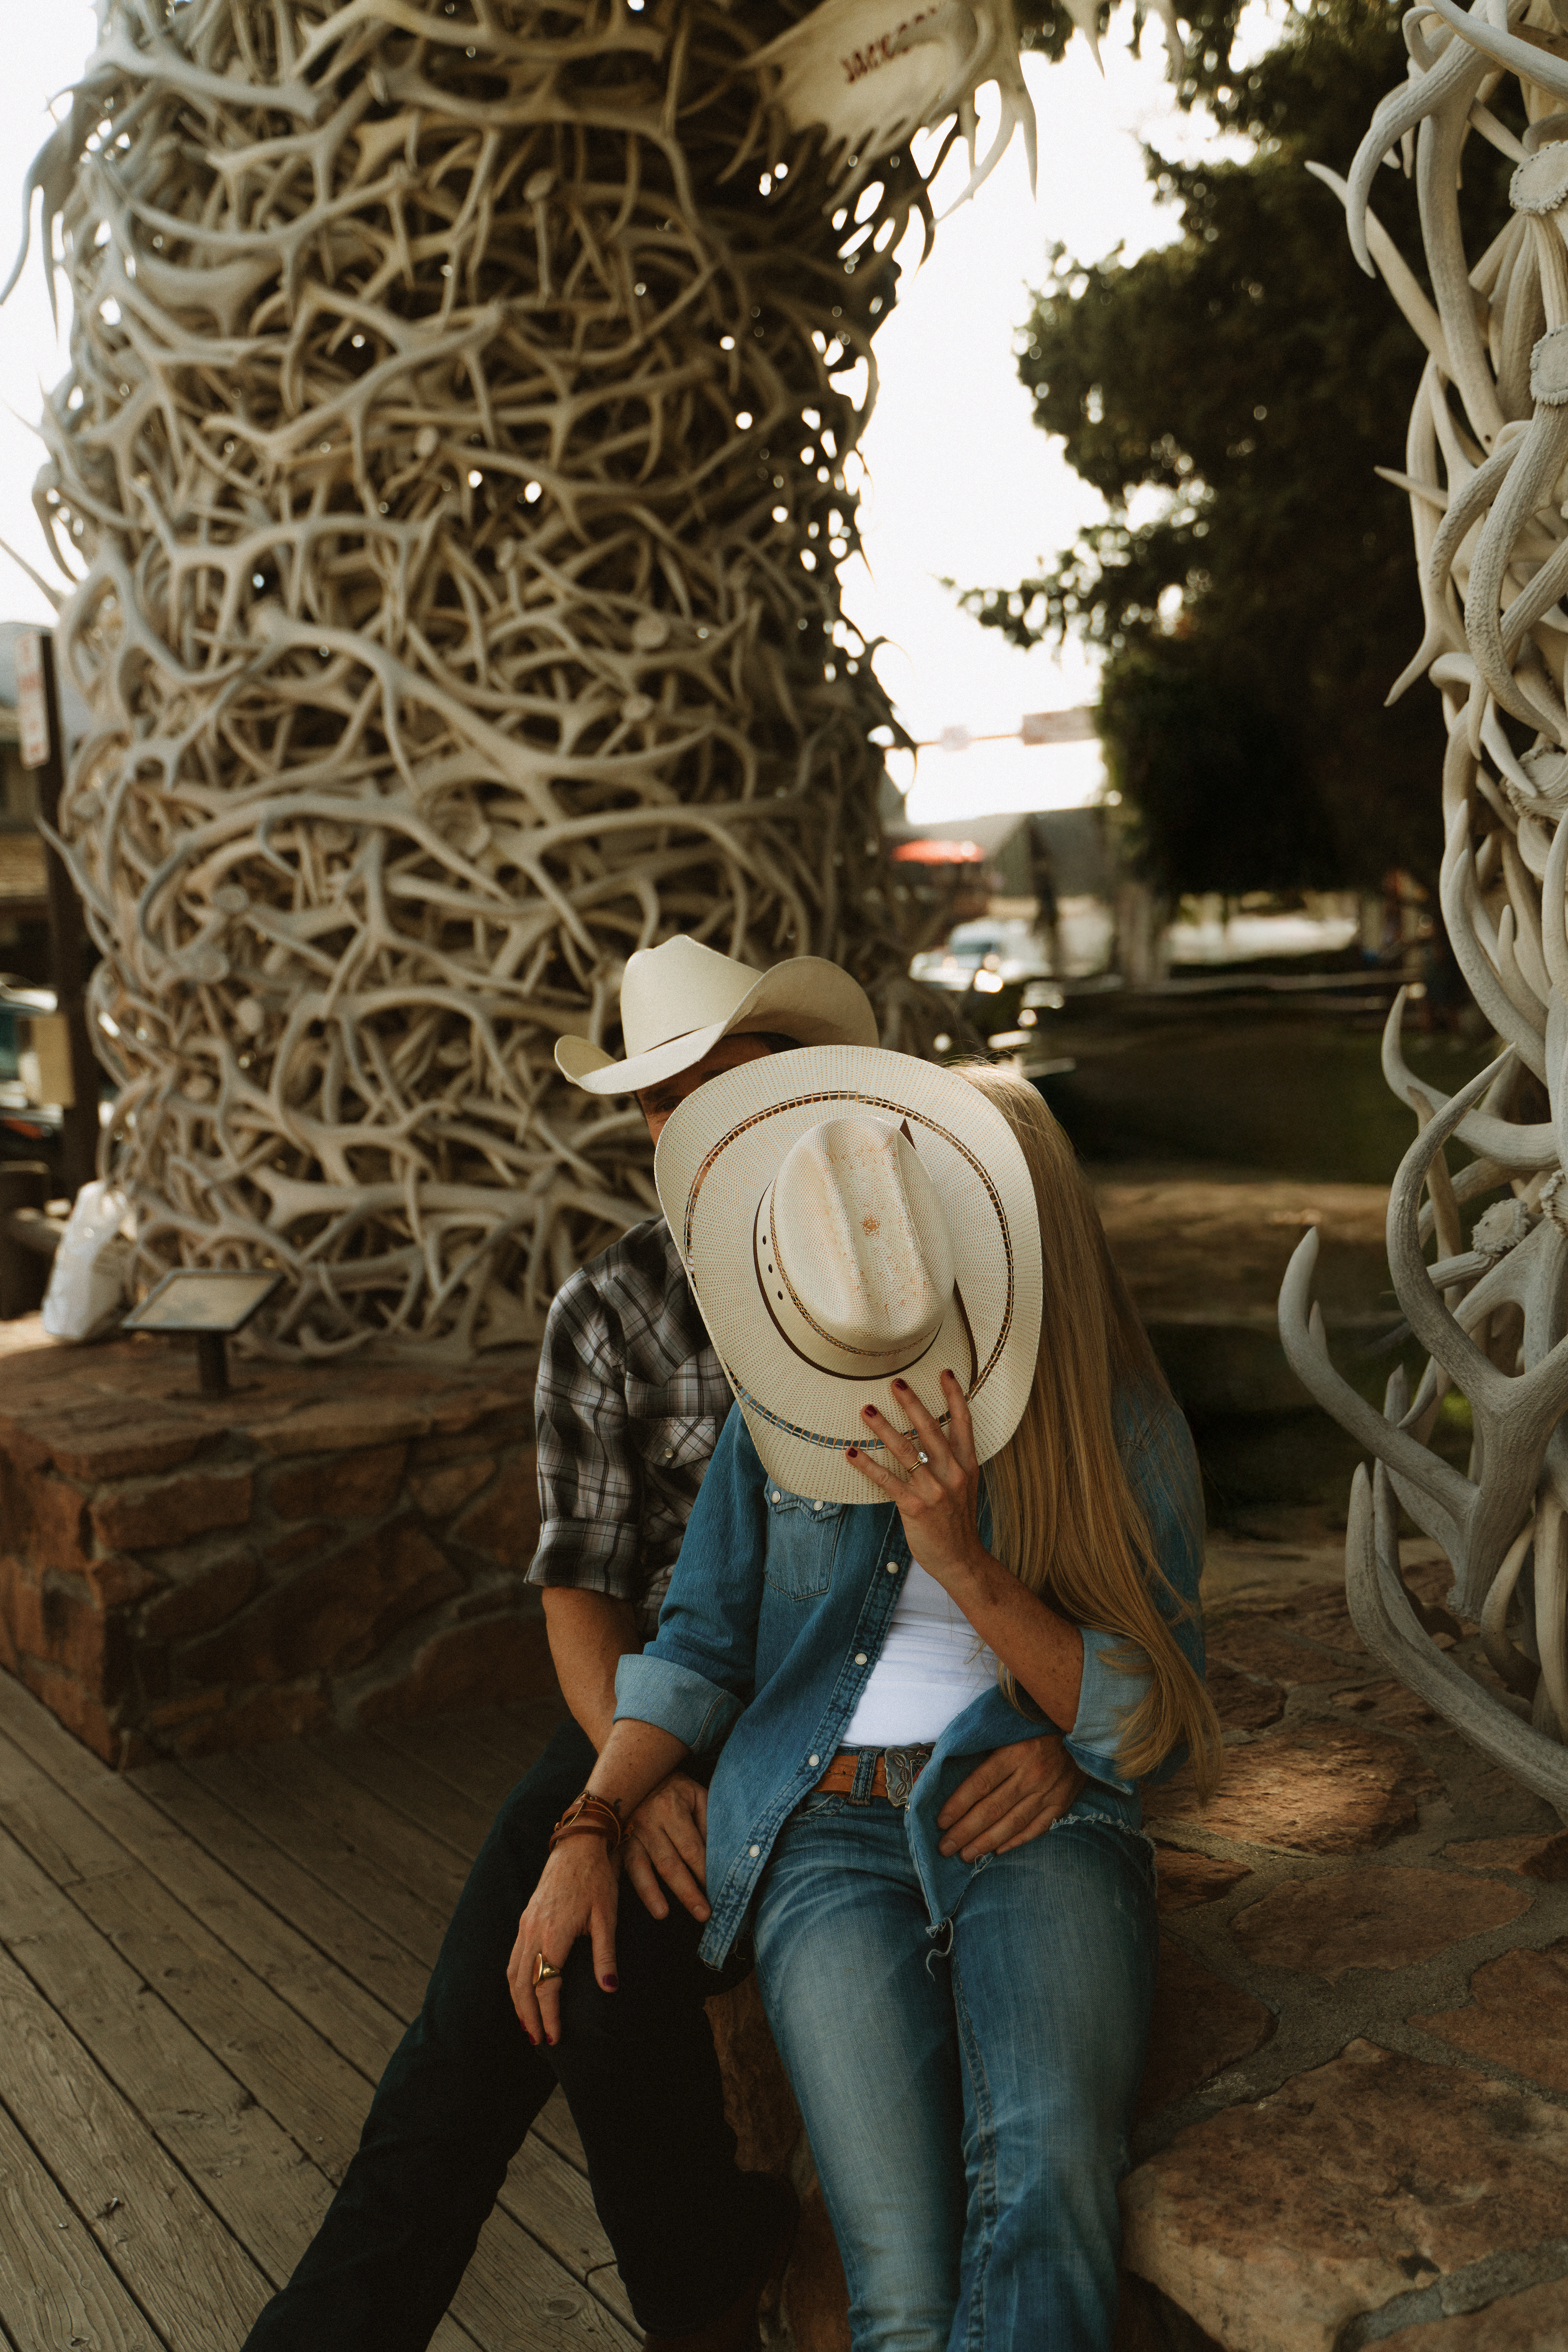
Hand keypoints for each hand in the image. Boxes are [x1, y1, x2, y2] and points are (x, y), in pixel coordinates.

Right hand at [507, 1834, 619, 2045]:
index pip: (546, 1985)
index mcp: (553, 1933)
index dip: (549, 2014)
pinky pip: (513, 1957)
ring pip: (513, 1972)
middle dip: (529, 2016)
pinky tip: (524, 1991)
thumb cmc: (597, 1878)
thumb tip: (609, 1990)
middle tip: (539, 2041)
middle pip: (523, 1984)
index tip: (554, 2037)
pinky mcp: (526, 1918)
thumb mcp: (607, 1916)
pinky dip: (515, 1981)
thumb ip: (605, 1954)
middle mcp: (533, 1931)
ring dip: (519, 2002)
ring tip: (528, 2025)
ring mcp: (526, 1924)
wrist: (579, 1843)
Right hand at [621, 1770, 710, 1923]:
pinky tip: (638, 1901)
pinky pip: (623, 1867)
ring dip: (652, 1893)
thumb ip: (708, 1824)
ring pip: (641, 1867)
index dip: (705, 1872)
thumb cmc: (676, 1789)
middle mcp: (648, 1821)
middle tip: (703, 1914)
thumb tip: (721, 1857)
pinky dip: (630, 1885)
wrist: (639, 1772)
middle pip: (669, 1863)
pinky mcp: (618, 1841)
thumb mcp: (698, 1796)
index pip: (692, 1848)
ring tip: (664, 1914)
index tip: (718, 1891)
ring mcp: (630, 1832)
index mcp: (671, 1808)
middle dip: (687, 1891)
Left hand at [847, 1371, 984, 1587]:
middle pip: (931, 1430)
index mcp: (967, 1466)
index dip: (955, 1397)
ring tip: (866, 1409)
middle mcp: (953, 1473)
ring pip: (906, 1451)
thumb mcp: (965, 1487)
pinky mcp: (915, 1507)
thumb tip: (929, 1440)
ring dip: (884, 1427)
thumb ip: (952, 1462)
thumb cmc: (958, 1522)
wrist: (962, 1560)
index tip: (946, 1372)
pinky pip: (888, 1481)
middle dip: (912, 1404)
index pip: (963, 1423)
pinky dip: (868, 1465)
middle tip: (896, 1382)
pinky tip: (852, 1453)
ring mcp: (934, 1490)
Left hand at [938, 1735, 1084, 1859]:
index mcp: (1014, 1752)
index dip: (958, 1805)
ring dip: (986, 1842)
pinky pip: (1037, 1828)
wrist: (1081, 1730)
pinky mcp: (1062, 1803)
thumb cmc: (1036, 1728)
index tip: (940, 1821)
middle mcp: (1031, 1774)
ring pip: (1012, 1823)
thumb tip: (945, 1768)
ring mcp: (1048, 1791)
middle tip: (945, 1847)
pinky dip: (1017, 1841)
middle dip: (965, 1831)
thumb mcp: (1008, 1730)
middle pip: (992, 1808)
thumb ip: (982, 1749)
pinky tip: (998, 1851)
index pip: (979, 1784)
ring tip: (965, 1855)